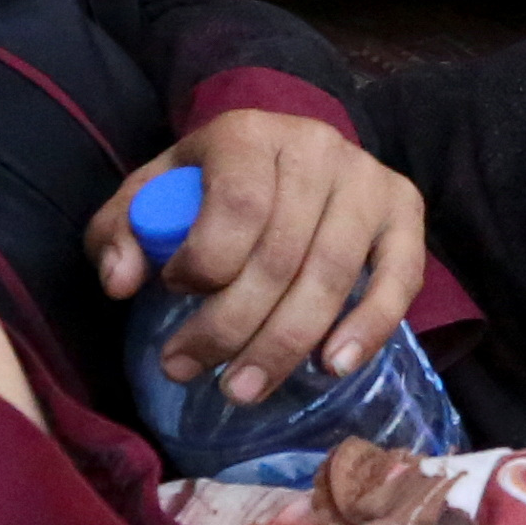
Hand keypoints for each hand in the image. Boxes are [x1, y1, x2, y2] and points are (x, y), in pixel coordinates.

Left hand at [91, 107, 430, 407]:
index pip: (239, 204)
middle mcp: (317, 148)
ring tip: (241, 390)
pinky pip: (399, 278)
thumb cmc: (210, 186)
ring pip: (330, 275)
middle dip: (230, 327)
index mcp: (249, 134)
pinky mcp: (405, 211)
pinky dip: (368, 328)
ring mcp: (367, 180)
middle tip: (189, 371)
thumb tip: (120, 283)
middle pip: (280, 254)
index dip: (205, 262)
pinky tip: (333, 366)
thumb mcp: (152, 194)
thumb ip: (122, 231)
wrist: (285, 154)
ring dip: (284, 345)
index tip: (171, 292)